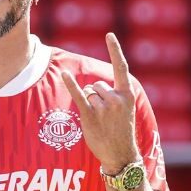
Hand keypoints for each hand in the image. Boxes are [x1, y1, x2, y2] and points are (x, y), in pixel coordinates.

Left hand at [62, 32, 140, 170]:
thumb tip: (92, 87)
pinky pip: (78, 96)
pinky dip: (70, 84)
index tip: (109, 35)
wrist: (121, 155)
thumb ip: (115, 96)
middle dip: (96, 97)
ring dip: (90, 104)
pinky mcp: (90, 115)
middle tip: (105, 116)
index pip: (121, 68)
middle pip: (97, 85)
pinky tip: (63, 74)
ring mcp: (103, 107)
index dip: (115, 50)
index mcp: (127, 95)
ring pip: (88, 93)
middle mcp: (116, 98)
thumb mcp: (126, 111)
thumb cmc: (122, 133)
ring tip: (100, 121)